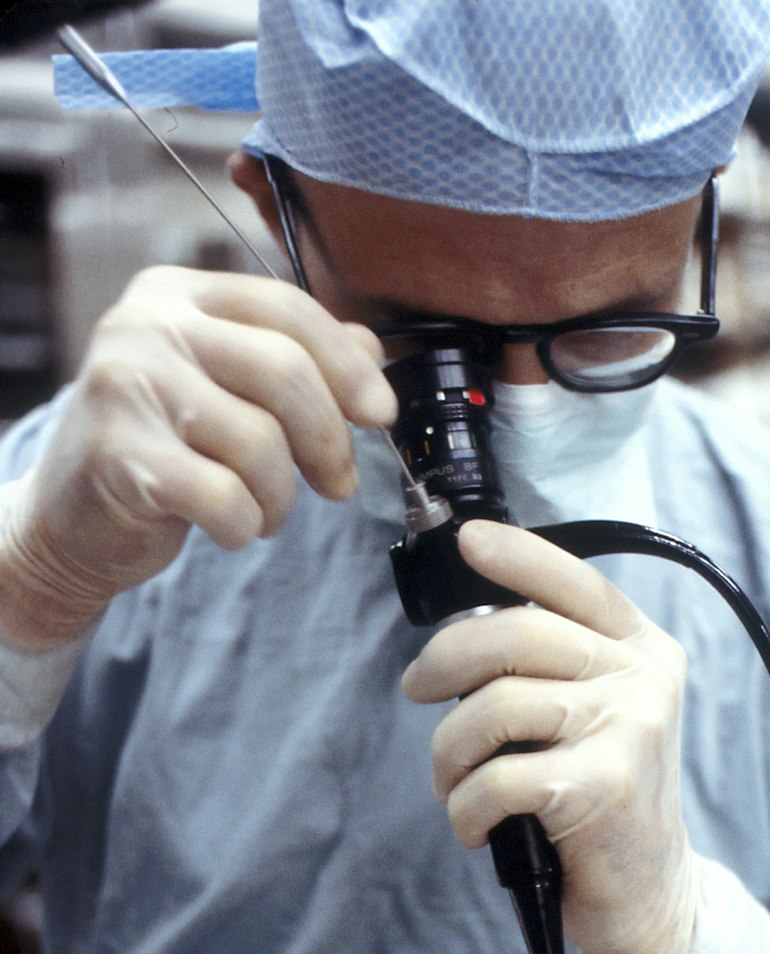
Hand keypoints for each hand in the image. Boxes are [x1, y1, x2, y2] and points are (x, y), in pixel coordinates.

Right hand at [0, 266, 396, 649]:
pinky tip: (230, 525)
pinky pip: (225, 497)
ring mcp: (125, 386)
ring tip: (264, 510)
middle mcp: (145, 325)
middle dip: (328, 440)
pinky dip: (245, 525)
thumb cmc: (159, 448)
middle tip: (337, 483)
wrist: (71, 516)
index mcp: (177, 293)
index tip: (380, 413)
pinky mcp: (118, 456)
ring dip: (281, 496)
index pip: (286, 308)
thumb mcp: (225, 387)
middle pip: (284, 371)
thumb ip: (294, 358)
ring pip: (260, 442)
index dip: (347, 364)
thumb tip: (372, 350)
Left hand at [402, 519, 698, 953]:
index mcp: (643, 649)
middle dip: (444, 661)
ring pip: (495, 707)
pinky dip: (465, 807)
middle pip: (516, 634)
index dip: (518, 556)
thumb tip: (468, 630)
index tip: (468, 542)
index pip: (576, 582)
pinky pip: (497, 778)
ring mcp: (630, 728)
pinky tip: (474, 825)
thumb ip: (557, 666)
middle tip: (418, 690)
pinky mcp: (604, 786)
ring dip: (448, 751)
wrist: (650, 892)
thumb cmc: (602, 799)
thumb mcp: (600, 715)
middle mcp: (644, 678)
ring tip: (450, 780)